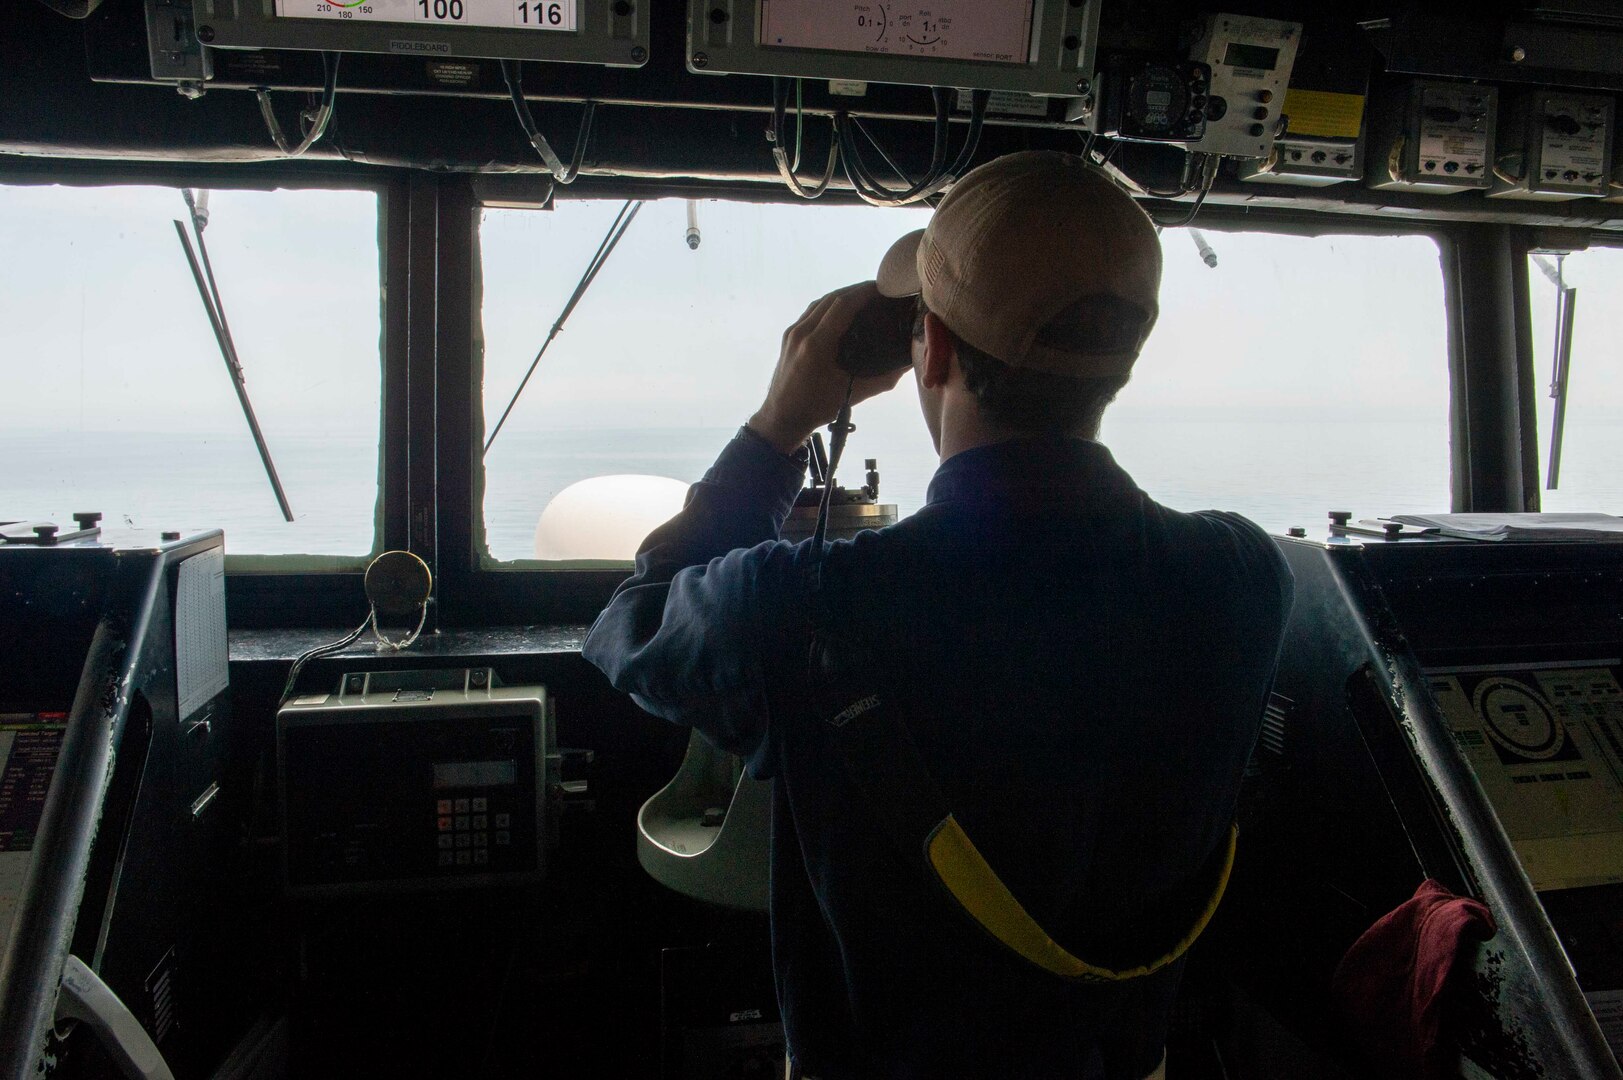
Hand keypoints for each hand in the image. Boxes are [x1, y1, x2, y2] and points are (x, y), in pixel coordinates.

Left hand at [747, 282, 908, 454]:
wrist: (781, 418)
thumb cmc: (816, 409)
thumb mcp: (851, 394)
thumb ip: (883, 379)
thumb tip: (909, 364)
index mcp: (815, 345)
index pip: (843, 305)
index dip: (865, 292)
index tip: (885, 288)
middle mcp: (801, 333)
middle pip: (832, 298)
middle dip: (857, 290)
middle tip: (881, 290)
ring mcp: (792, 332)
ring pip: (820, 303)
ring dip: (843, 295)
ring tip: (865, 296)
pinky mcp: (789, 336)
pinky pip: (812, 312)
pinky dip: (830, 305)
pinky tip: (844, 310)